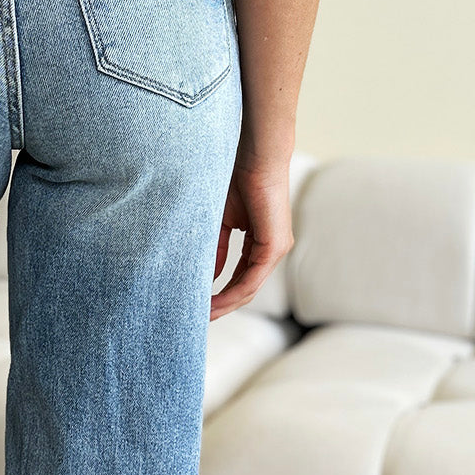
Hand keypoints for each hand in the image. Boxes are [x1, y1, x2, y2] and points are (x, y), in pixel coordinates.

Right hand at [210, 143, 294, 320]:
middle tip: (198, 318)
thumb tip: (209, 276)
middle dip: (221, 305)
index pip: (240, 277)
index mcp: (261, 243)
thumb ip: (217, 249)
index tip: (199, 304)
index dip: (219, 294)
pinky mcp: (275, 247)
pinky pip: (251, 279)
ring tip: (203, 314)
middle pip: (244, 288)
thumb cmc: (237, 179)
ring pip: (248, 288)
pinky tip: (214, 301)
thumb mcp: (221, 222)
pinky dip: (231, 292)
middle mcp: (272, 250)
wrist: (254, 156)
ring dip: (225, 304)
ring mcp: (276, 249)